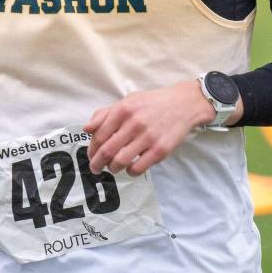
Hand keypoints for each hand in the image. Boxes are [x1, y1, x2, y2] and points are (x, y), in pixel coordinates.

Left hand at [84, 79, 236, 176]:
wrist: (184, 104)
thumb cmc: (152, 103)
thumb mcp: (128, 101)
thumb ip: (105, 114)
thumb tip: (87, 129)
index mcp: (123, 109)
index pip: (99, 135)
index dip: (92, 149)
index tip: (92, 155)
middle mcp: (134, 123)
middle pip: (106, 151)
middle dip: (97, 164)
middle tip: (96, 169)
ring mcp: (148, 137)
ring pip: (120, 162)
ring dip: (113, 169)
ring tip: (114, 167)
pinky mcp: (160, 150)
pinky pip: (137, 168)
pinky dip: (130, 171)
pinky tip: (131, 167)